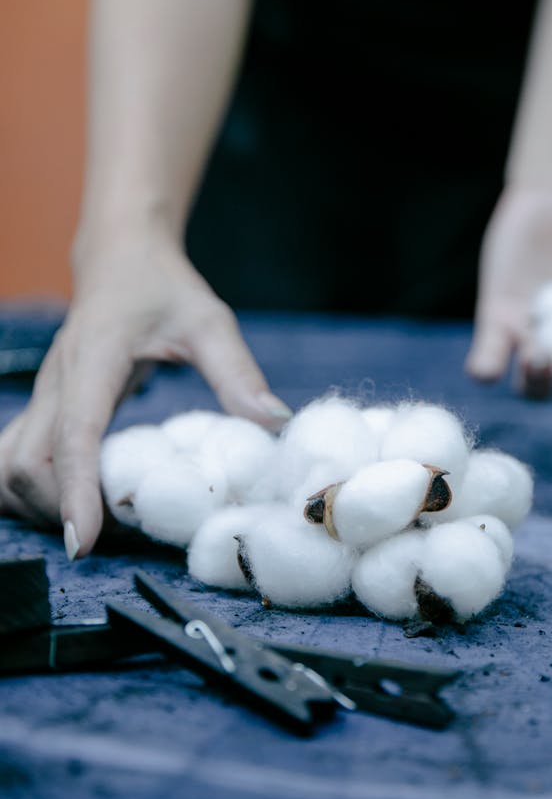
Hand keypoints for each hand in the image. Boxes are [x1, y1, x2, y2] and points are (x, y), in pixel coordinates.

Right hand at [0, 235, 291, 556]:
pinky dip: (30, 492)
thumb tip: (276, 424)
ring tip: (91, 523)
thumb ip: (238, 372)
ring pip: (7, 467)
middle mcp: (56, 383)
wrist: (120, 256)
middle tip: (112, 536)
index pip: (73, 435)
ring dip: (36, 506)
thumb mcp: (208, 321)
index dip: (75, 491)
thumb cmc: (163, 286)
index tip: (86, 542)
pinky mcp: (43, 407)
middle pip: (24, 465)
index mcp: (94, 360)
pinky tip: (69, 502)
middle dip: (57, 510)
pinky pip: (14, 459)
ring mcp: (43, 396)